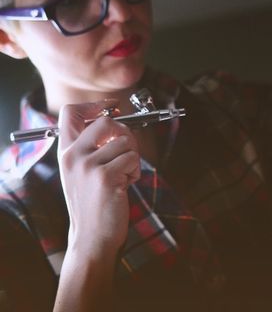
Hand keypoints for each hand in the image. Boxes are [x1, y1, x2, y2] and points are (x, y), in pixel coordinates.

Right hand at [57, 100, 140, 257]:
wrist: (92, 236)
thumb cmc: (93, 203)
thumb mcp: (83, 171)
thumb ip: (92, 147)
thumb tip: (115, 121)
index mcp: (66, 152)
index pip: (71, 112)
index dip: (95, 105)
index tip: (112, 108)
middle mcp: (73, 156)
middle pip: (106, 121)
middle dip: (125, 133)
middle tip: (126, 152)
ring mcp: (88, 166)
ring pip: (126, 142)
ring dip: (132, 159)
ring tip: (122, 176)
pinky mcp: (105, 176)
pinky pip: (133, 159)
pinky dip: (135, 171)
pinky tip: (124, 186)